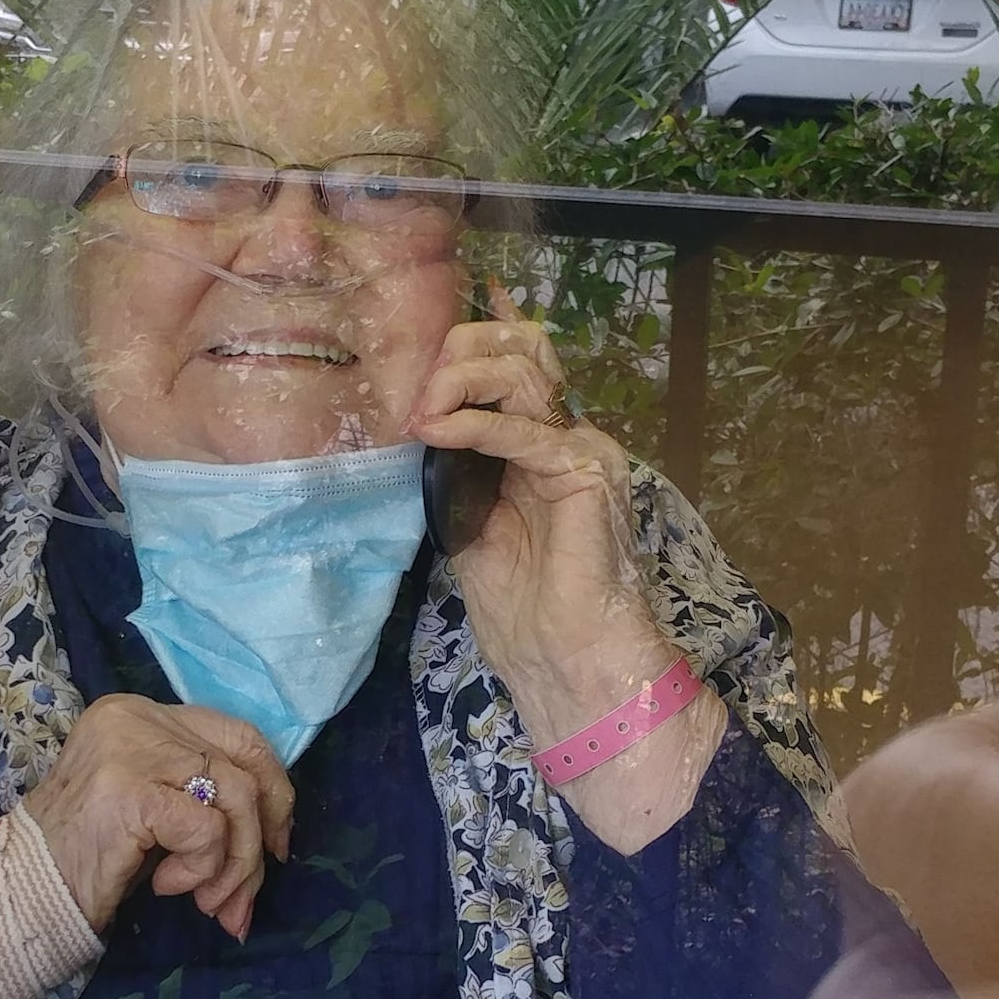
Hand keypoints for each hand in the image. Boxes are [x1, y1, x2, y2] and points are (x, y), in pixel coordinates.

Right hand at [23, 695, 293, 939]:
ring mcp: (131, 747)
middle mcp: (136, 716)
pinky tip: (165, 886)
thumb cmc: (88, 854)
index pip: (236, 734)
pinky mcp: (130, 788)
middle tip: (247, 892)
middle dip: (262, 833)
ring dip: (234, 865)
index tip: (277, 844)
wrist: (23, 889)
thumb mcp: (154, 806)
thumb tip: (277, 832)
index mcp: (140, 711)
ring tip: (207, 902)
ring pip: (235, 797)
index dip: (273, 789)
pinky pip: (207, 829)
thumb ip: (204, 794)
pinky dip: (202, 868)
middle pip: (244, 762)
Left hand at [408, 280, 724, 850]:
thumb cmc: (518, 608)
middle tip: (412, 391)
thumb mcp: (465, 522)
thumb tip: (414, 422)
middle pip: (518, 348)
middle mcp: (567, 433)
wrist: (561, 662)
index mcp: (539, 443)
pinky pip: (522, 430)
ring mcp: (582, 448)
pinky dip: (472, 424)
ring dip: (457, 381)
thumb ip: (451, 468)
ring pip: (522, 370)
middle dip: (456, 353)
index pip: (512, 362)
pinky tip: (435, 431)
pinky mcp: (587, 471)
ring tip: (419, 412)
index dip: (469, 337)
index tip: (411, 343)